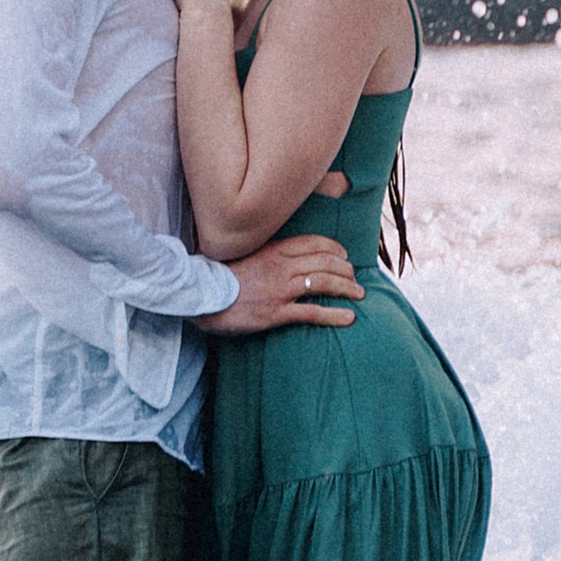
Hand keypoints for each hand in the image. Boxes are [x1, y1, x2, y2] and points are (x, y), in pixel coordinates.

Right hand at [207, 233, 361, 333]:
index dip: (334, 248)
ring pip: (324, 283)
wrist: (201, 295)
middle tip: (354, 278)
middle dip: (345, 269)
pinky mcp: (276, 312)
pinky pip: (312, 312)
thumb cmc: (219, 277)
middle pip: (325, 261)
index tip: (344, 255)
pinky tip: (349, 318)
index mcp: (273, 250)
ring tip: (359, 294)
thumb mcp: (244, 255)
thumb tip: (278, 255)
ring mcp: (280, 289)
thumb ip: (264, 254)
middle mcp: (281, 266)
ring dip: (346, 288)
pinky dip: (334, 315)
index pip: (313, 243)